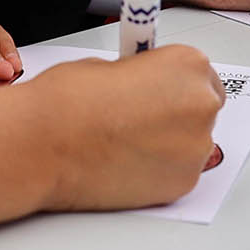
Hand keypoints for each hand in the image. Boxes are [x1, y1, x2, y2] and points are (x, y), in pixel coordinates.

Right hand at [24, 46, 224, 211]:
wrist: (46, 143)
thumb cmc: (68, 100)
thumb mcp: (110, 65)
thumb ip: (143, 75)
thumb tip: (148, 88)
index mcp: (188, 64)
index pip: (202, 75)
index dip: (176, 85)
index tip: (161, 91)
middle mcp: (201, 105)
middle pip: (203, 108)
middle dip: (176, 112)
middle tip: (140, 117)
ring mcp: (195, 148)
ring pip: (192, 143)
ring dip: (169, 142)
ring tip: (126, 141)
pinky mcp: (182, 184)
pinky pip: (179, 171)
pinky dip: (159, 168)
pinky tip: (127, 161)